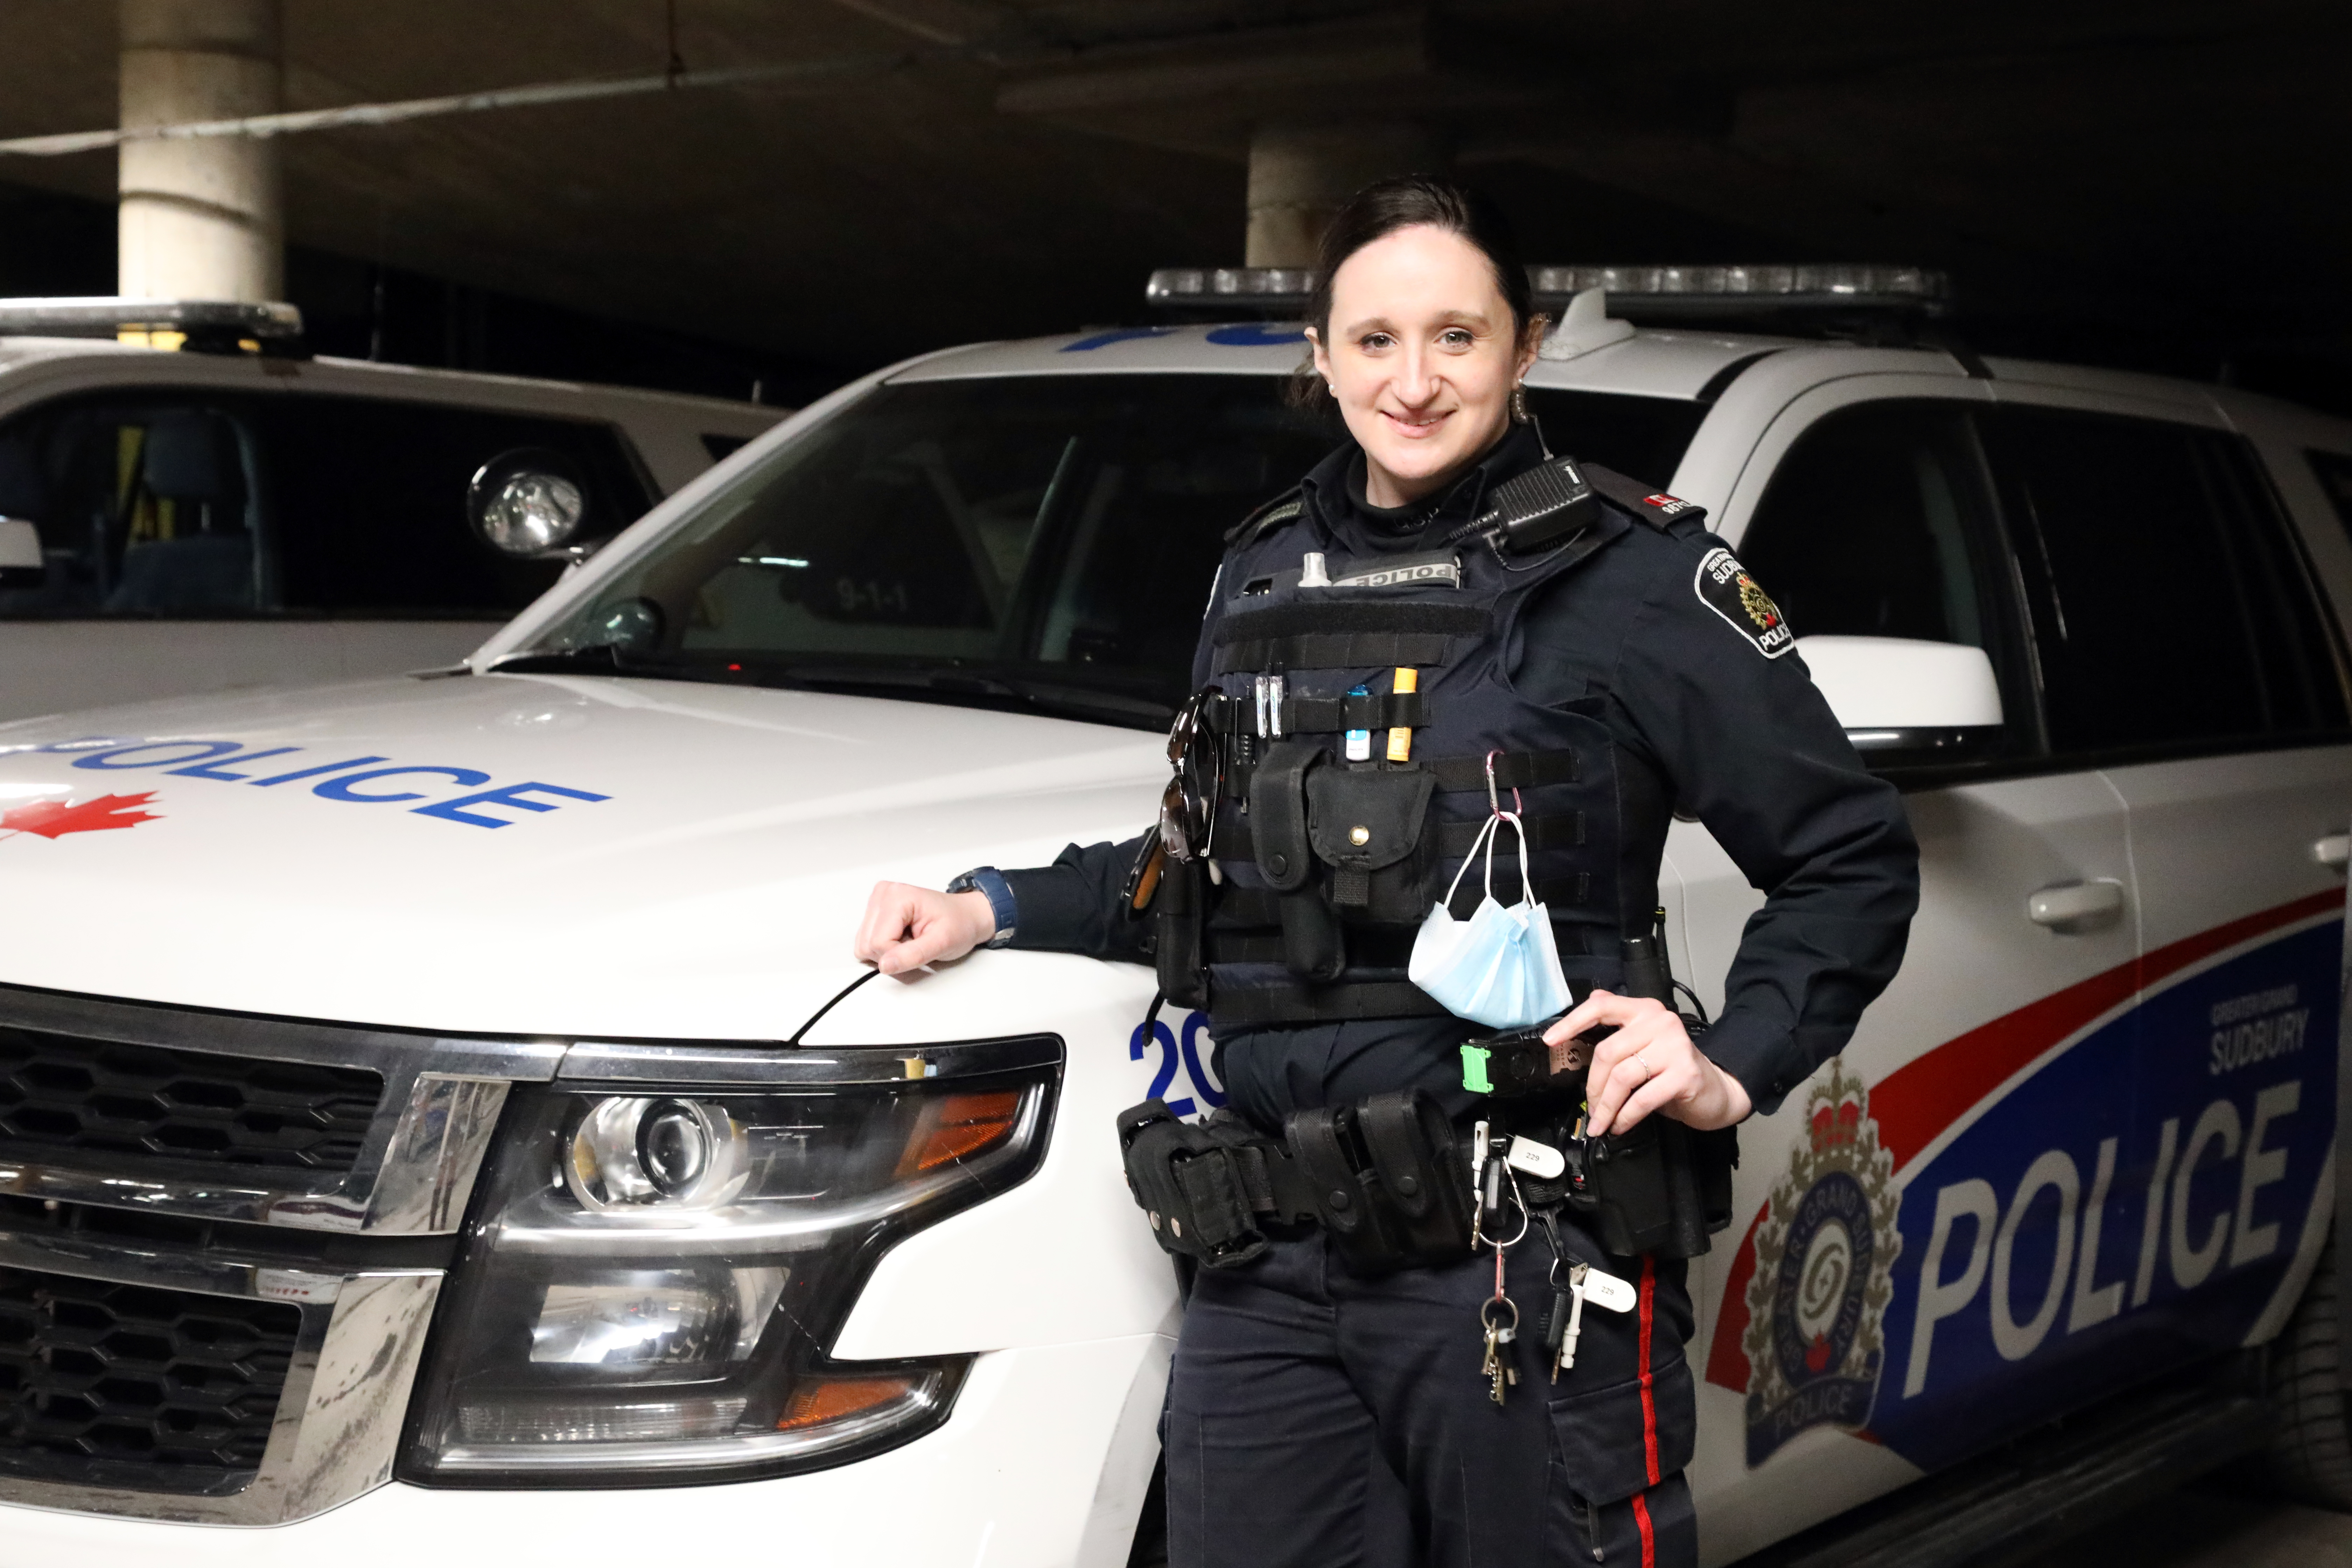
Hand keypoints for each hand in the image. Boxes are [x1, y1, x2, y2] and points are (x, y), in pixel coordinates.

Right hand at [853, 882, 996, 980]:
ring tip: (911, 940)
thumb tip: (885, 965)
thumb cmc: (959, 924)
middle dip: (891, 954)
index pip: (878, 942)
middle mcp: (883, 894)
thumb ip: (912, 955)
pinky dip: (885, 948)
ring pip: (864, 945)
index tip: (920, 949)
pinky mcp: (876, 913)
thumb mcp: (942, 942)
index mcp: (897, 896)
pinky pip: (866, 942)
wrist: (966, 916)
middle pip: (867, 944)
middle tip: (916, 944)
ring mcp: (877, 902)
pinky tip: (903, 939)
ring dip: (887, 952)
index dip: (898, 956)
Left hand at [1544, 989, 1751, 1136]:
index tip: (1551, 1040)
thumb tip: (1588, 1006)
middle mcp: (1660, 1022)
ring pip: (1621, 1077)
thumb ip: (1618, 1025)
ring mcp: (1674, 1047)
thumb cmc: (1672, 1069)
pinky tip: (1621, 1125)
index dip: (1572, 1022)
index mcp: (1644, 1010)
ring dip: (1607, 1106)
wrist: (1715, 1090)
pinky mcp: (1684, 1074)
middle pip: (1607, 1053)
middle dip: (1592, 1087)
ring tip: (1603, 1122)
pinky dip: (1625, 1116)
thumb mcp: (1643, 1043)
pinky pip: (1641, 1099)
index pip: (1601, 1006)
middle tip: (1591, 1109)